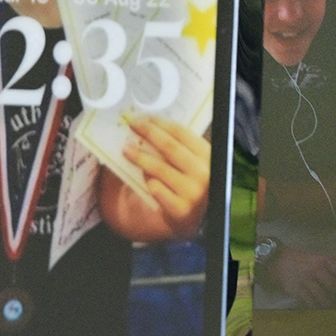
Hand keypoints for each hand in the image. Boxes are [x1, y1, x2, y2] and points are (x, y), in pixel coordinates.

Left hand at [123, 115, 209, 239]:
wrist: (189, 217)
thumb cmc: (187, 182)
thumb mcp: (191, 162)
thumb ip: (176, 146)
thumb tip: (146, 125)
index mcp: (209, 156)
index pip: (182, 133)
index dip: (160, 124)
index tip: (143, 118)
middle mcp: (205, 174)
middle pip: (170, 147)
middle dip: (148, 133)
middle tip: (132, 125)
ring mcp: (194, 193)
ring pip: (159, 168)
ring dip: (140, 157)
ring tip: (126, 150)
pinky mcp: (181, 209)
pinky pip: (156, 189)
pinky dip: (148, 181)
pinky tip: (144, 177)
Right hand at [268, 243, 335, 306]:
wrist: (279, 261)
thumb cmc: (301, 260)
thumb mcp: (317, 257)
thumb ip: (331, 265)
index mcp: (324, 260)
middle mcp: (317, 270)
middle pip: (335, 286)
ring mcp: (307, 281)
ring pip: (324, 297)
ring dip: (328, 303)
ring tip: (330, 304)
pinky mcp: (298, 291)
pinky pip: (311, 303)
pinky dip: (316, 306)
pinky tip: (317, 306)